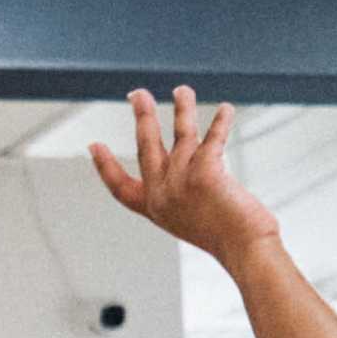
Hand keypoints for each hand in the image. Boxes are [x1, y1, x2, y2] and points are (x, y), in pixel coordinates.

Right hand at [91, 88, 281, 271]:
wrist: (243, 248)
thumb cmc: (229, 240)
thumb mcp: (194, 221)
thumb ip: (187, 196)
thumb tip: (197, 169)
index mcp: (155, 208)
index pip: (120, 187)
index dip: (104, 166)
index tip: (93, 146)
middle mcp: (162, 193)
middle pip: (145, 145)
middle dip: (141, 115)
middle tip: (137, 94)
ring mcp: (180, 181)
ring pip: (180, 133)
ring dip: (181, 107)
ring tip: (182, 89)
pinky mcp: (204, 171)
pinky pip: (212, 137)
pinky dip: (221, 121)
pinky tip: (226, 109)